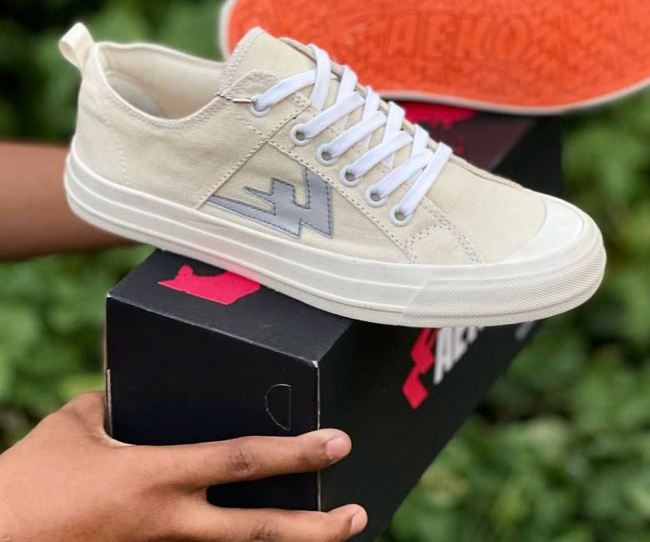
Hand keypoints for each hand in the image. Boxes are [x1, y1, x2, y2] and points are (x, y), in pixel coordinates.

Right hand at [0, 391, 366, 540]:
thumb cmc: (29, 483)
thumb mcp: (75, 425)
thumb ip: (115, 402)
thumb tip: (131, 382)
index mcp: (154, 478)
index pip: (239, 462)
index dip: (292, 452)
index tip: (336, 443)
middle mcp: (167, 524)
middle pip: (256, 533)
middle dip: (315, 529)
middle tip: (358, 514)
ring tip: (332, 534)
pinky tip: (265, 537)